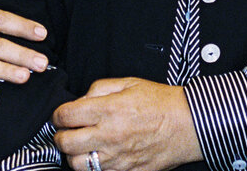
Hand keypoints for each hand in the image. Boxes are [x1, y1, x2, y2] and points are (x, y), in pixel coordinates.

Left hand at [53, 78, 201, 170]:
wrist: (188, 124)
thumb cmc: (159, 102)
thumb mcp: (127, 83)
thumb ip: (98, 88)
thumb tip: (80, 100)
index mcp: (107, 110)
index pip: (65, 116)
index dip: (57, 115)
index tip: (61, 116)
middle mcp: (109, 136)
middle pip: (65, 143)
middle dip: (60, 136)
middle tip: (67, 132)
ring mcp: (118, 158)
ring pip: (77, 165)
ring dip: (75, 155)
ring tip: (83, 146)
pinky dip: (94, 167)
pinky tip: (100, 156)